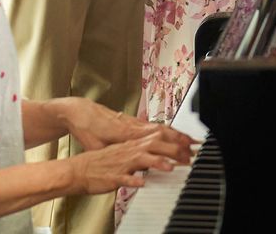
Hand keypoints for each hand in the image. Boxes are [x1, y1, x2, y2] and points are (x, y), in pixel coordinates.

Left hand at [56, 98, 193, 155]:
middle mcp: (134, 125)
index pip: (155, 139)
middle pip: (163, 131)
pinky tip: (173, 134)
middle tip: (194, 147)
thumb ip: (114, 155)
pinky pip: (155, 125)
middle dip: (180, 139)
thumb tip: (125, 163)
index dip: (170, 146)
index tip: (182, 152)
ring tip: (190, 140)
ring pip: (161, 126)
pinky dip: (167, 130)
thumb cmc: (88, 129)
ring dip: (176, 134)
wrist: (80, 112)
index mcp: (127, 132)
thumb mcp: (98, 147)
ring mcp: (135, 122)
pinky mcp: (133, 122)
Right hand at [69, 132, 193, 193]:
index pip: (158, 138)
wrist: (79, 169)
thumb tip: (158, 153)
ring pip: (141, 159)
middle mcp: (129, 151)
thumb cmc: (102, 162)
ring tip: (170, 167)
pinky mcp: (112, 176)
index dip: (175, 139)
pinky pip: (123, 178)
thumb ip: (142, 152)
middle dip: (172, 149)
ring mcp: (120, 163)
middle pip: (154, 145)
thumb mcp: (125, 153)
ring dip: (156, 162)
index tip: (190, 144)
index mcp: (133, 144)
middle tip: (187, 155)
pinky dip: (132, 180)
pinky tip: (141, 184)